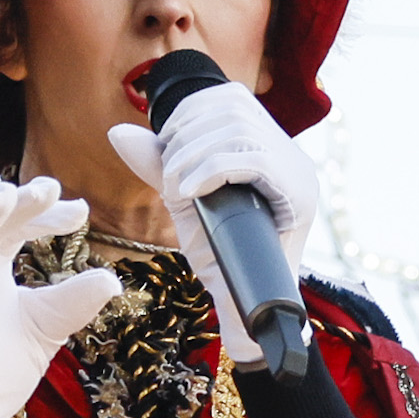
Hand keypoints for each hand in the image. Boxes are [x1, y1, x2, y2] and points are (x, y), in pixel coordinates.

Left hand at [109, 84, 323, 367]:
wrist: (250, 317)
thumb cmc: (222, 260)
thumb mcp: (185, 201)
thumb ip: (158, 166)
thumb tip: (118, 133)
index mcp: (271, 148)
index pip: (232, 99)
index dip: (190, 112)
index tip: (166, 148)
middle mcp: (292, 156)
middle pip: (233, 108)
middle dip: (187, 133)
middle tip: (168, 175)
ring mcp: (300, 175)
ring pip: (239, 128)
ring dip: (194, 153)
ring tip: (177, 187)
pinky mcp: (299, 198)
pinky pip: (250, 159)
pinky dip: (212, 170)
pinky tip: (192, 192)